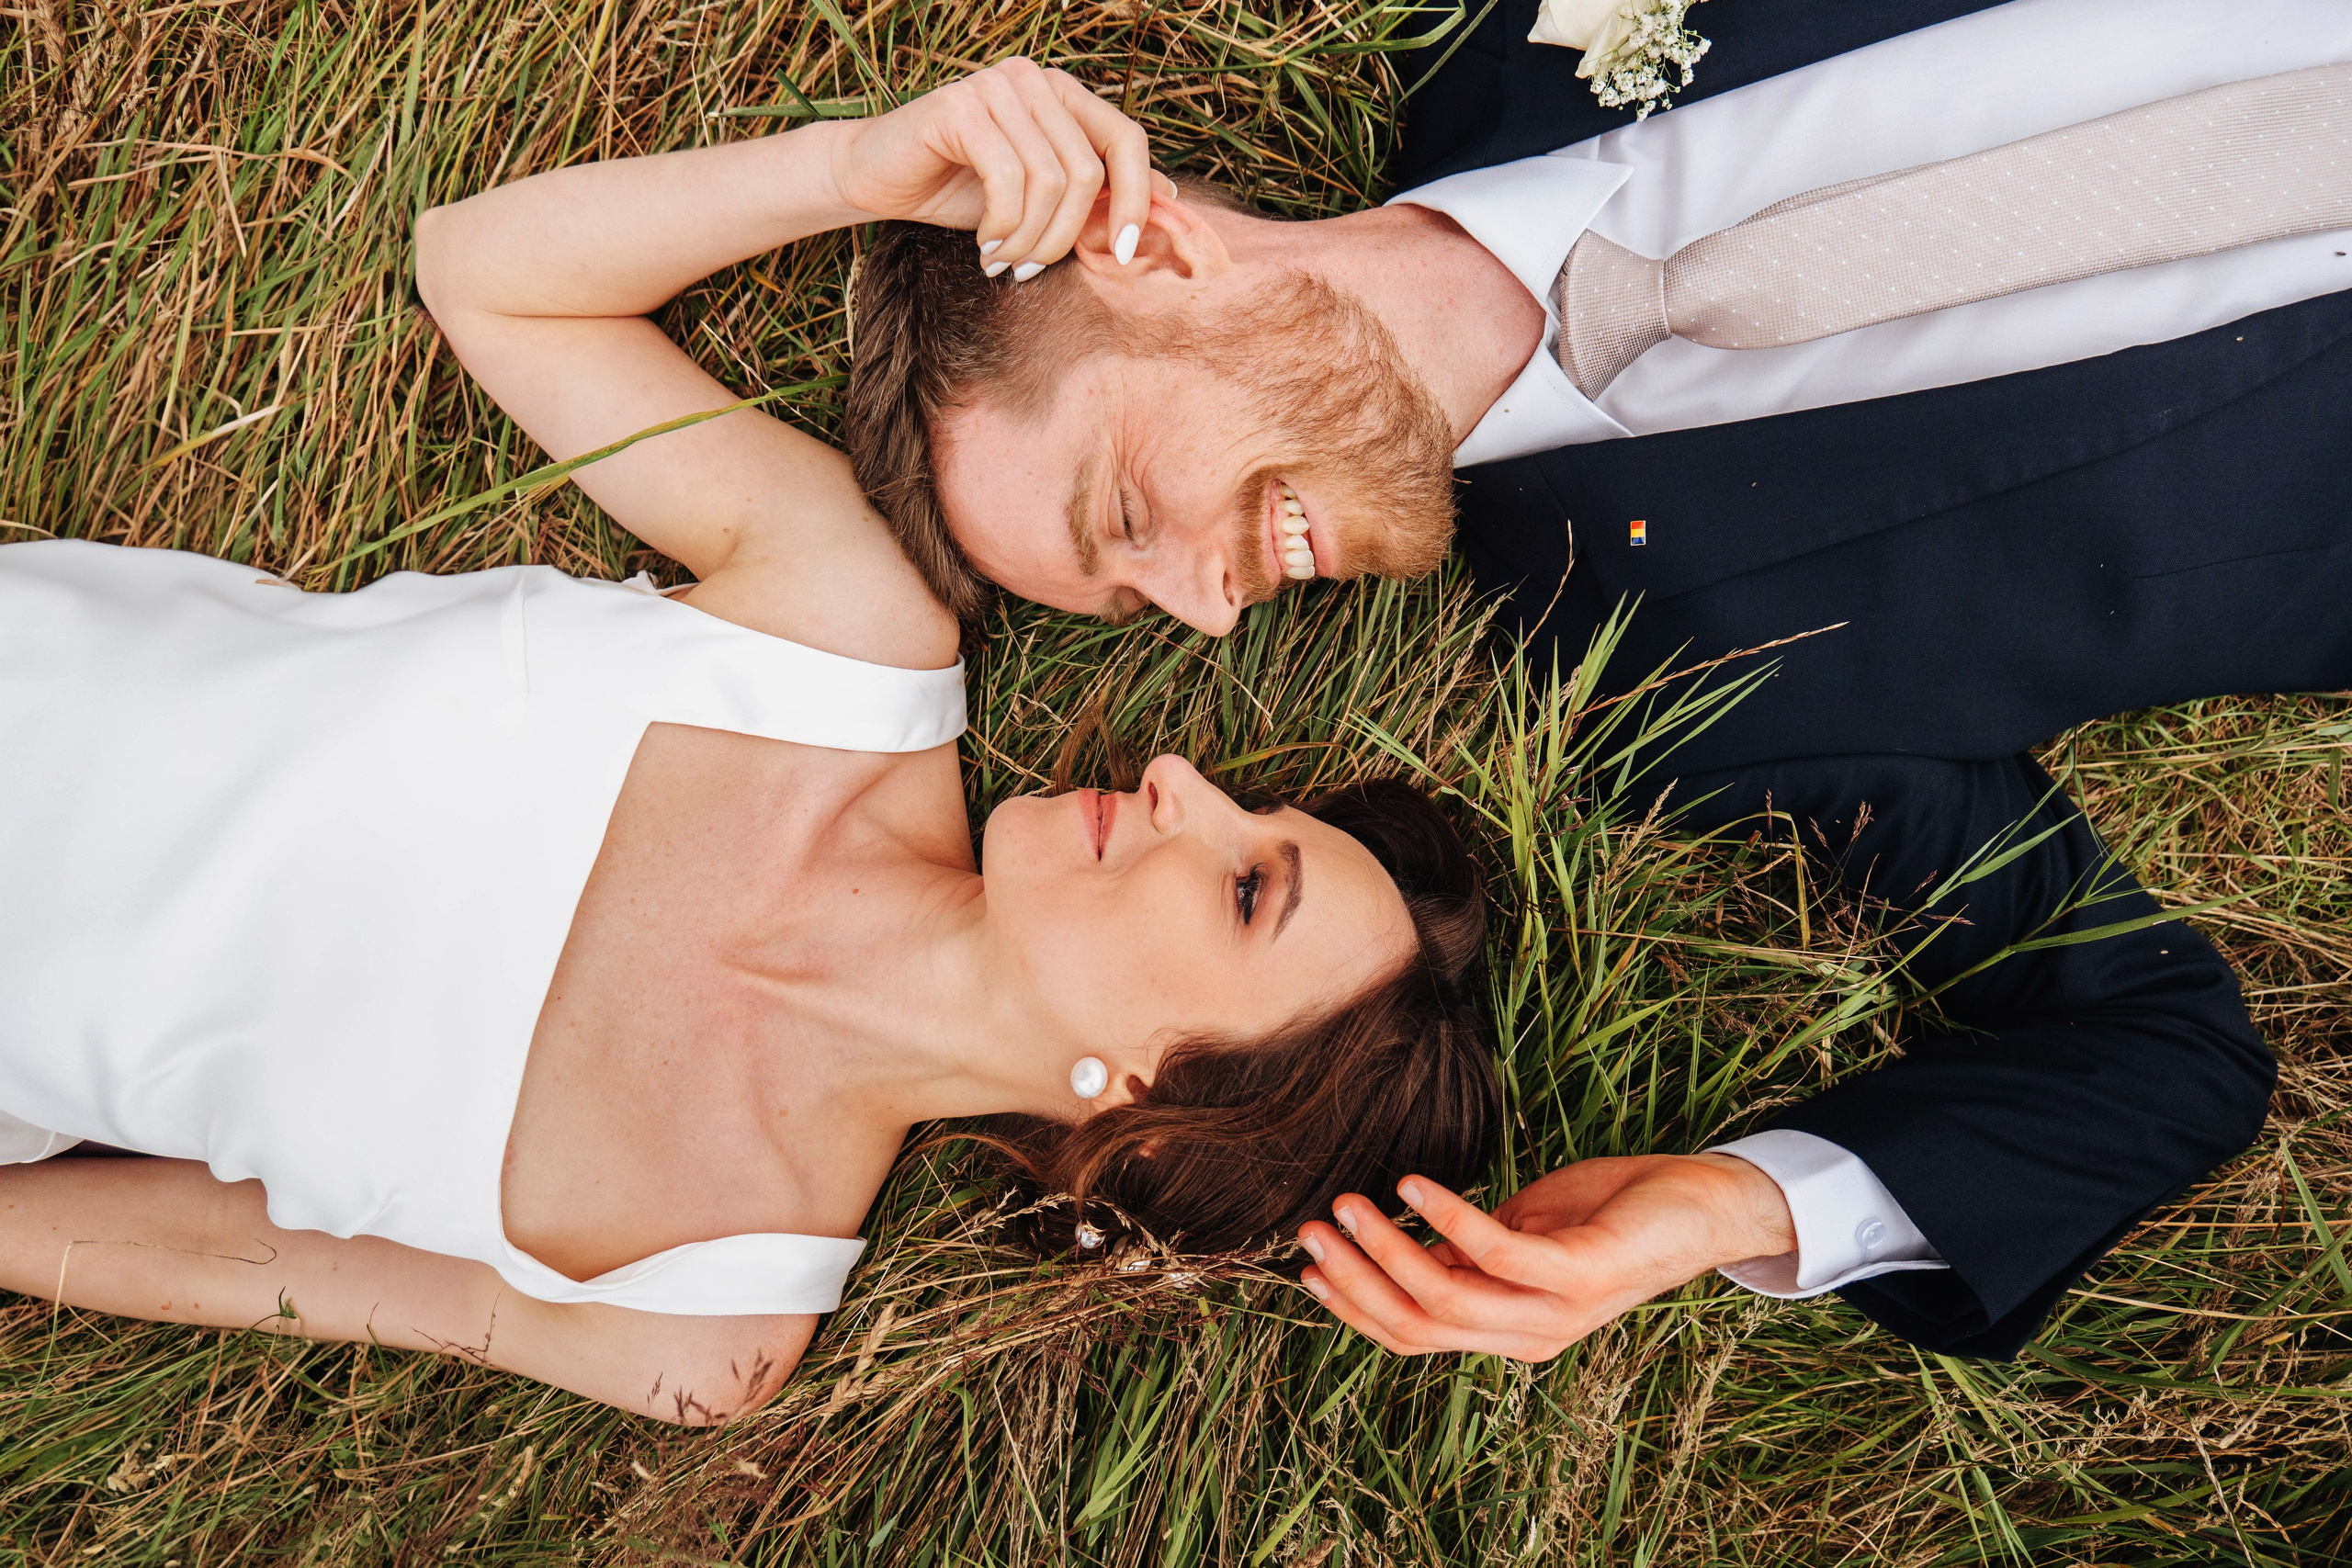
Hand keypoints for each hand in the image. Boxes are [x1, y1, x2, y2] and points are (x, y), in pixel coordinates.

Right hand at [827, 58, 1157, 275]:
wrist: (879, 178)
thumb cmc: (961, 190)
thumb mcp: (1041, 198)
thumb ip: (1098, 192)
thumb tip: (1171, 196)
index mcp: (1063, 95)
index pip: (1126, 139)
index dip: (1136, 200)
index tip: (1123, 256)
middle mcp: (1035, 80)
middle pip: (1088, 172)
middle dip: (1062, 238)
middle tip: (1028, 269)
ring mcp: (998, 86)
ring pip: (1050, 182)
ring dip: (1028, 239)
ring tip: (1001, 259)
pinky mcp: (961, 106)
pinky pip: (1008, 180)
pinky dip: (1001, 225)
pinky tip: (983, 241)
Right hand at [1296, 1154, 1796, 1359]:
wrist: (1702, 1207)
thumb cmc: (1610, 1214)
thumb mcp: (1522, 1235)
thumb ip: (1468, 1253)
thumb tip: (1403, 1248)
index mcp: (1509, 1331)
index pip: (1413, 1336)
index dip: (1354, 1307)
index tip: (1307, 1266)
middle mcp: (1528, 1336)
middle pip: (1418, 1325)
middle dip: (1354, 1280)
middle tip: (1310, 1231)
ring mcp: (1556, 1311)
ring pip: (1445, 1299)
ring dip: (1385, 1250)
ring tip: (1347, 1203)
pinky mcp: (1581, 1273)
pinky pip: (1496, 1253)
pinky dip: (1446, 1217)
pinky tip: (1413, 1185)